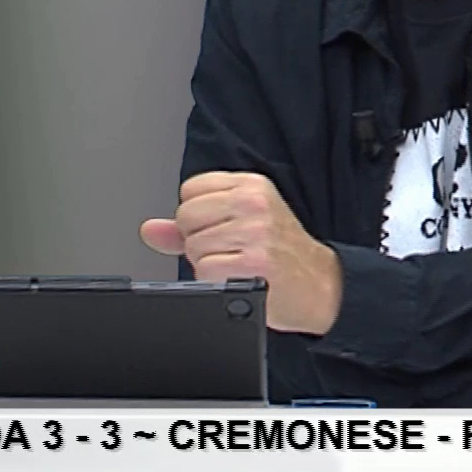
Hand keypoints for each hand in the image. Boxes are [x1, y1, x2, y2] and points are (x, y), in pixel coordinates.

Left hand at [139, 171, 343, 334]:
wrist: (321, 285)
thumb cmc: (282, 254)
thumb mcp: (243, 223)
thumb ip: (192, 224)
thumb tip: (150, 229)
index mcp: (251, 185)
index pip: (190, 190)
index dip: (198, 216)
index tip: (221, 228)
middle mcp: (253, 203)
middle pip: (186, 217)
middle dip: (199, 240)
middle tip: (231, 250)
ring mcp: (254, 232)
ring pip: (194, 246)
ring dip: (209, 263)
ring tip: (238, 264)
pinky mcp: (252, 263)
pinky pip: (204, 271)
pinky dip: (216, 281)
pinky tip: (239, 277)